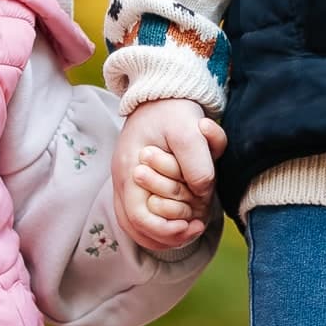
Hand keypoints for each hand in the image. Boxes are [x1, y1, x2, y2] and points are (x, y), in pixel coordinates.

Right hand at [113, 98, 225, 252]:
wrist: (160, 92)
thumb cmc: (173, 110)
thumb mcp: (189, 130)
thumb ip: (196, 163)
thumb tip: (201, 194)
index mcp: (129, 170)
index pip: (139, 218)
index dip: (166, 230)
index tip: (194, 226)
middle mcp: (123, 181)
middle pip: (137, 228)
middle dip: (170, 233)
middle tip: (198, 225)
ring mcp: (128, 183)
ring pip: (138, 227)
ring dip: (166, 233)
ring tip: (194, 227)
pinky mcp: (138, 183)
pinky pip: (143, 215)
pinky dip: (163, 224)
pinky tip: (185, 220)